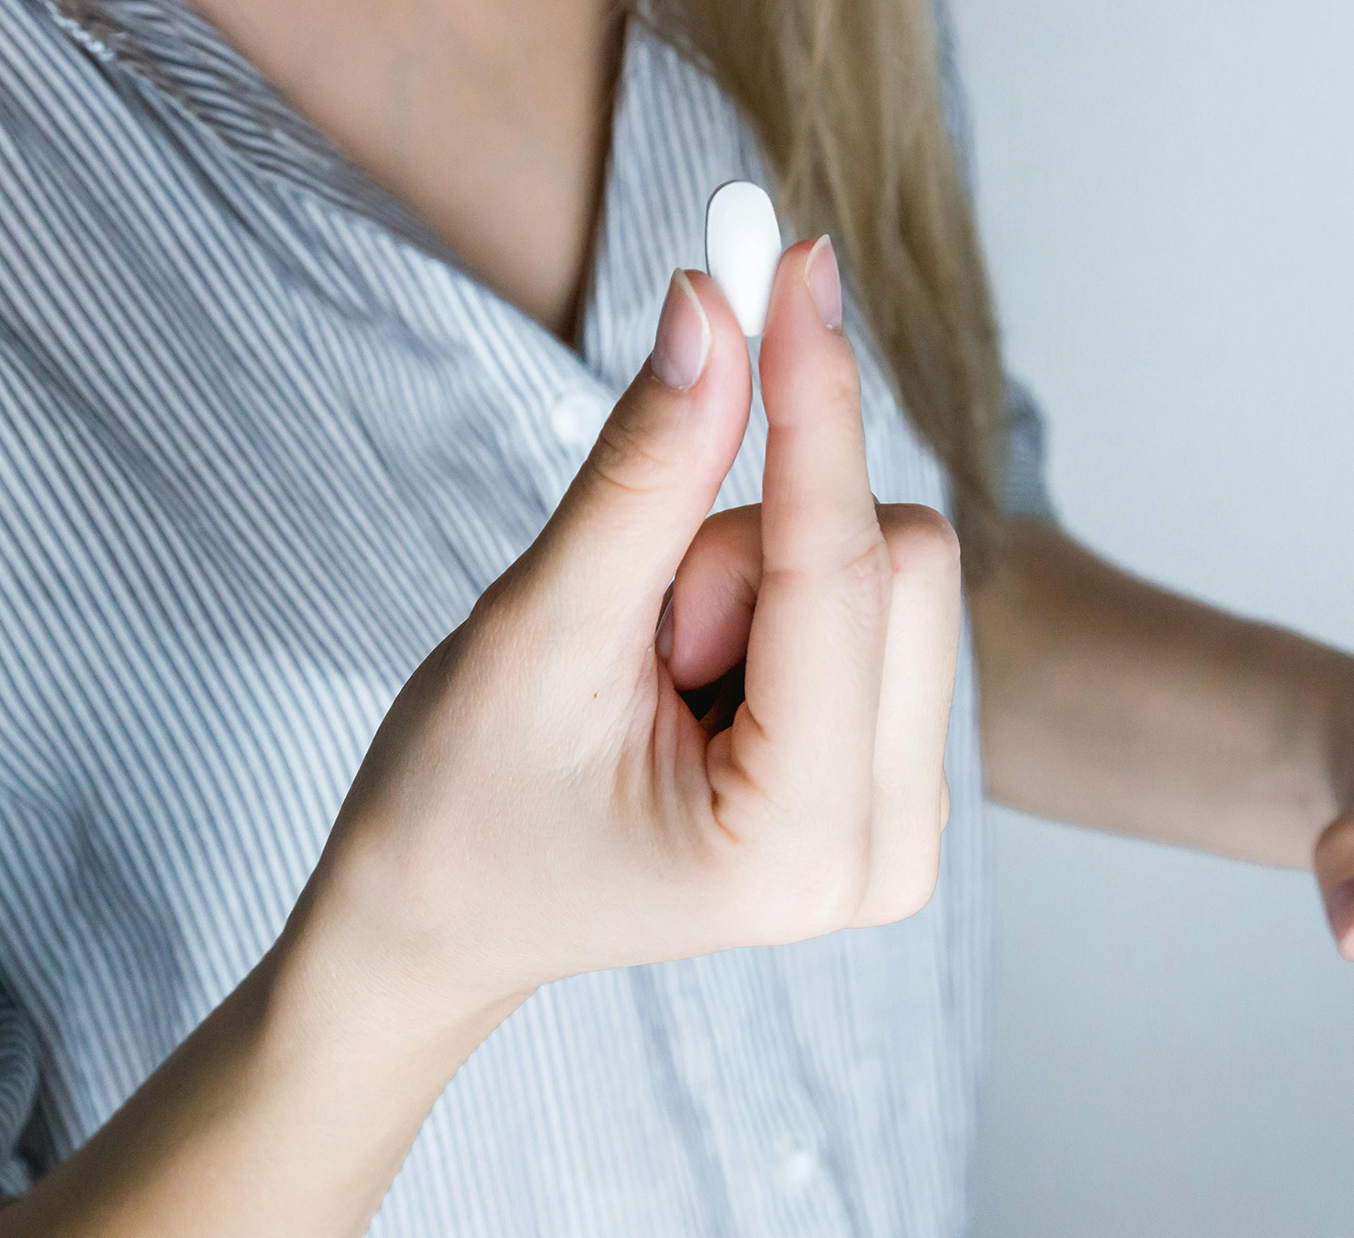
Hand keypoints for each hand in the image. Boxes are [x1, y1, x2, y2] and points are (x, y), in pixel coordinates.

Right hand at [295, 238, 961, 1038]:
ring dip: (758, 578)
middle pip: (903, 560)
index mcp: (797, 846)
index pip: (839, 569)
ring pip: (895, 571)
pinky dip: (781, 601)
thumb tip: (715, 307)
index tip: (794, 262)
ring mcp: (907, 823)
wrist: (446, 919)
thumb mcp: (538, 632)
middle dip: (752, 546)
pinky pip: (880, 605)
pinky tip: (701, 680)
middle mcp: (890, 853)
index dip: (813, 401)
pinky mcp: (898, 777)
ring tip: (658, 671)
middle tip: (642, 627)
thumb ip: (642, 474)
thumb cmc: (461, 807)